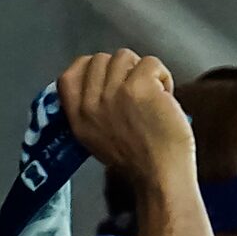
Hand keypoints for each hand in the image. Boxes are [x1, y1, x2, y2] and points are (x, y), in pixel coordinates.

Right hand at [58, 49, 195, 185]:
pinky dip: (163, 76)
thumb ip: (93, 112)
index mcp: (78, 118)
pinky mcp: (138, 88)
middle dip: (123, 70)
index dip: (91, 68)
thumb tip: (103, 83)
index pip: (69, 75)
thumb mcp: (97, 140)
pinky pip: (150, 62)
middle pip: (101, 59)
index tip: (112, 79)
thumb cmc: (139, 164)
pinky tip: (167, 99)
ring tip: (154, 98)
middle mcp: (91, 104)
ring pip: (125, 56)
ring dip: (144, 73)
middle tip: (140, 93)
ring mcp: (113, 93)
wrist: (160, 178)